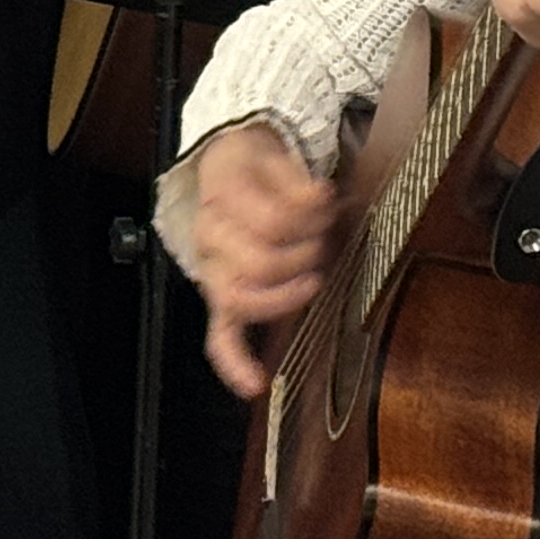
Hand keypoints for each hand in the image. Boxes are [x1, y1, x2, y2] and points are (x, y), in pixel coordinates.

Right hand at [184, 123, 342, 398]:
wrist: (225, 166)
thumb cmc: (255, 167)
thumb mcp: (274, 156)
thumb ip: (296, 180)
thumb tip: (320, 197)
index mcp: (220, 200)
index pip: (271, 223)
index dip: (309, 218)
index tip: (328, 206)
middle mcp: (211, 238)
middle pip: (261, 263)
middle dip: (304, 255)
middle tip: (323, 241)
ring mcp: (214, 272)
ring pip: (241, 300)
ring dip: (284, 296)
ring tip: (311, 280)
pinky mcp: (221, 298)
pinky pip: (219, 338)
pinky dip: (235, 362)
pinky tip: (252, 383)